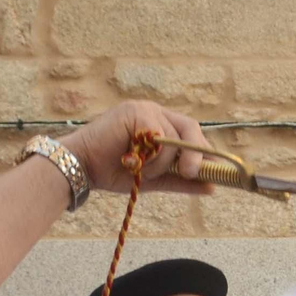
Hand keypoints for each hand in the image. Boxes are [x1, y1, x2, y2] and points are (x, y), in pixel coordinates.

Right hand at [61, 101, 214, 196]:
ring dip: (161, 163)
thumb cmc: (113, 172)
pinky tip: (131, 162)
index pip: (191, 133)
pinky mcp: (135, 111)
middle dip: (195, 153)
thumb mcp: (154, 179)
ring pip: (173, 138)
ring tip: (139, 170)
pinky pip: (158, 136)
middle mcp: (154, 113)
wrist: (82, 169)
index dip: (203, 151)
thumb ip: (181, 181)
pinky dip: (151, 156)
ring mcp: (144, 109)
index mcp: (160, 124)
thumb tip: (212, 187)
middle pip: (190, 128)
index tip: (213, 172)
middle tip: (192, 173)